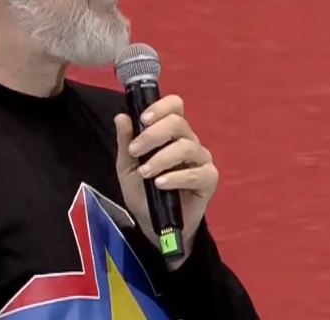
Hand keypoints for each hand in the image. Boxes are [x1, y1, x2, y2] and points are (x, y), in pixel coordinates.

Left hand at [114, 95, 217, 267]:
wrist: (152, 223)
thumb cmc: (142, 190)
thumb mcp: (126, 166)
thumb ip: (125, 141)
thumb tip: (121, 116)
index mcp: (170, 132)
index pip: (174, 106)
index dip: (160, 107)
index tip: (143, 120)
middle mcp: (188, 141)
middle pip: (178, 123)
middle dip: (153, 135)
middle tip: (135, 150)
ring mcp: (201, 160)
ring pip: (186, 146)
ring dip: (161, 158)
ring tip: (145, 173)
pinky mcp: (208, 179)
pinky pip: (196, 172)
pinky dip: (175, 177)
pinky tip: (160, 184)